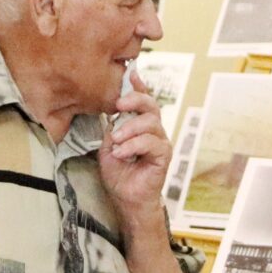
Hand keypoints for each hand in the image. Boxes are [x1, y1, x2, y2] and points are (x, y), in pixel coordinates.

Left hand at [97, 71, 169, 218]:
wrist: (126, 198)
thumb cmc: (118, 174)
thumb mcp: (107, 146)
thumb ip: (111, 128)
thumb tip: (110, 112)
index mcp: (140, 125)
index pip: (143, 101)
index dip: (138, 86)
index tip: (130, 74)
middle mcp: (153, 130)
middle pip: (151, 106)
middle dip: (135, 100)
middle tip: (118, 105)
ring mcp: (160, 142)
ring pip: (150, 123)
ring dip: (129, 130)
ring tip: (116, 142)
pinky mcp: (164, 155)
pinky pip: (151, 143)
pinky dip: (134, 146)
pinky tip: (121, 153)